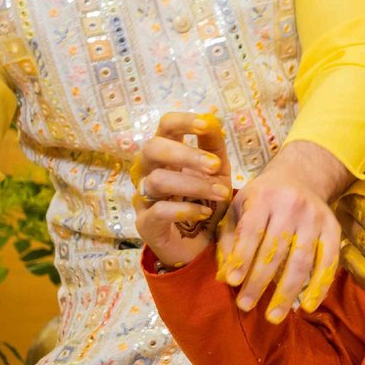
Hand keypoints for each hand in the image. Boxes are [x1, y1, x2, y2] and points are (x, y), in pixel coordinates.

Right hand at [134, 112, 234, 269]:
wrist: (202, 244)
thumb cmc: (205, 200)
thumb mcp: (218, 171)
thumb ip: (214, 147)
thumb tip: (213, 120)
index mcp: (166, 154)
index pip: (164, 126)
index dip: (182, 121)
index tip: (205, 125)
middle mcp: (149, 171)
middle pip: (152, 148)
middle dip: (186, 154)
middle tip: (216, 166)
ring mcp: (143, 197)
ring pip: (157, 180)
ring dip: (195, 184)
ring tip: (221, 193)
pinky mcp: (145, 223)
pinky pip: (159, 211)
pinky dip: (186, 209)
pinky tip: (205, 212)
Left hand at [218, 140, 345, 321]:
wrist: (300, 176)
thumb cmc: (261, 199)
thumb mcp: (238, 208)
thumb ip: (228, 240)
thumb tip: (223, 277)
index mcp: (264, 197)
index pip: (252, 231)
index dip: (242, 257)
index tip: (232, 282)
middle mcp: (292, 205)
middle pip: (275, 249)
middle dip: (259, 281)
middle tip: (245, 306)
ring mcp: (315, 217)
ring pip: (302, 259)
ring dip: (287, 291)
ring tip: (274, 316)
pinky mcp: (334, 228)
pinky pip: (329, 261)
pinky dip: (320, 285)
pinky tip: (308, 306)